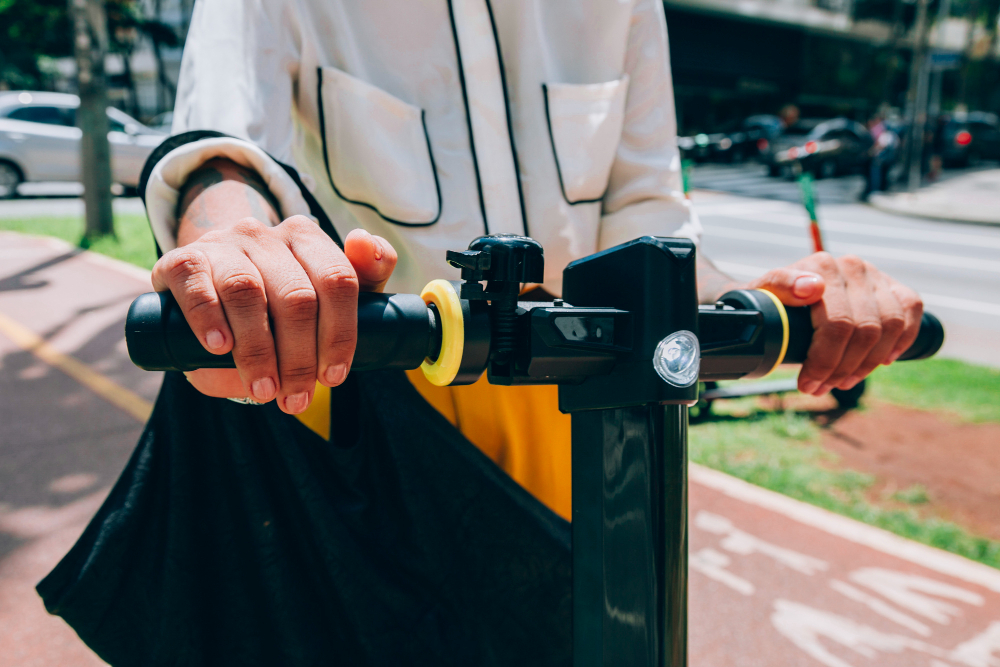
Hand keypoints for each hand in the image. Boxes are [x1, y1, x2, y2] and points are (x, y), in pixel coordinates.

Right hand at [152, 218, 396, 412]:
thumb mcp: (321, 296)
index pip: (338, 280)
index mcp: (308, 239)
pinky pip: (198, 286)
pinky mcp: (183, 260)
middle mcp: (266, 235)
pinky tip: (220, 348)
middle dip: (300, 357)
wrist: (206, 290)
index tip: (332, 376)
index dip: (340, 334)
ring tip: (264, 389)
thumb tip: (369, 243)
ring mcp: (223, 244)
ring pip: (247, 291)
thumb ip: (362, 277)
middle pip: (296, 295)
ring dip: (258, 350)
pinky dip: (210, 320)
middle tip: (296, 397)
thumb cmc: (274, 303)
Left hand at [744, 252, 922, 395]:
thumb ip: (779, 284)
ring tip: (843, 381)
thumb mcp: (761, 294)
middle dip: (843, 369)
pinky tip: (883, 361)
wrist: (779, 295)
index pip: (837, 324)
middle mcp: (852, 267)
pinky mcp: (893, 286)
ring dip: (868, 363)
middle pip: (864, 330)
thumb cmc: (771, 302)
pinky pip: (911, 311)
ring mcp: (875, 276)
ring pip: (890, 326)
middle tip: (820, 388)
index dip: (825, 361)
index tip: (807, 384)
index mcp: (821, 266)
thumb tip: (812, 288)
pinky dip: (902, 340)